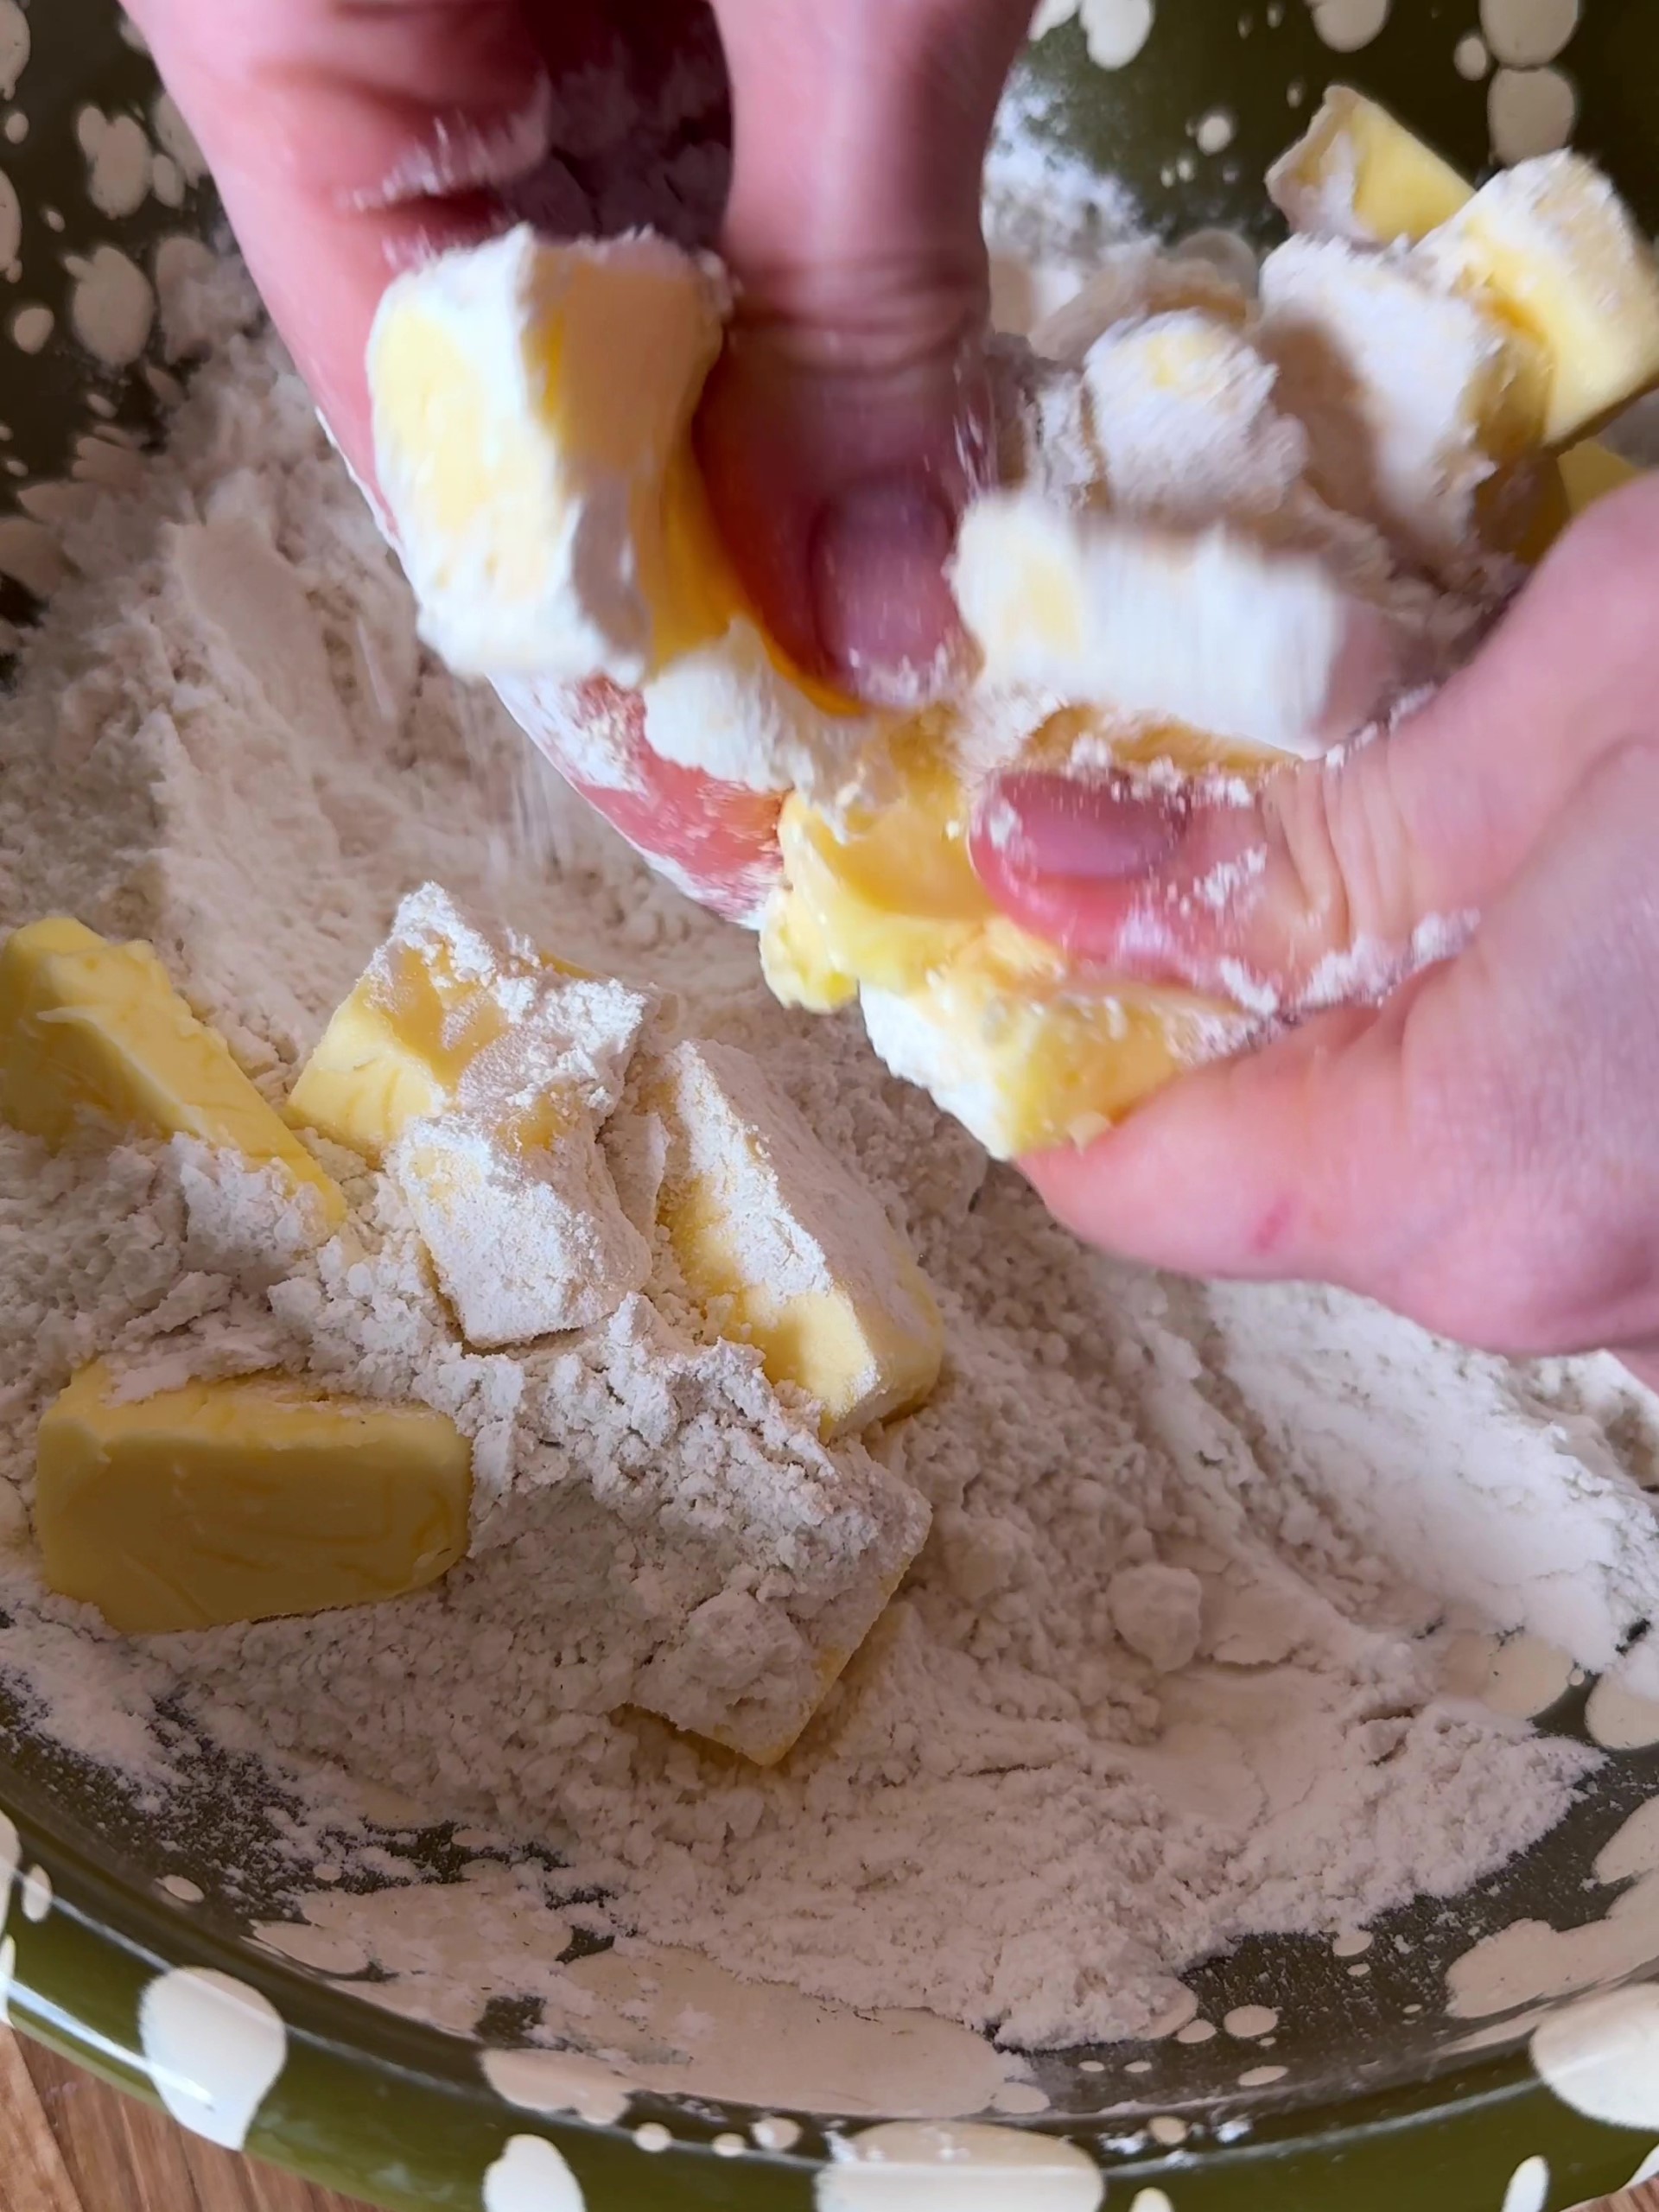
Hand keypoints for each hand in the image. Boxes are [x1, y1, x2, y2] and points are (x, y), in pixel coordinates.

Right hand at [129, 1, 1029, 909]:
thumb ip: (852, 302)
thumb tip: (874, 635)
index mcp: (296, 34)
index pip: (432, 447)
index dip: (598, 664)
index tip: (736, 826)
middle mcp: (378, 66)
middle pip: (526, 432)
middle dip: (705, 617)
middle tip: (847, 798)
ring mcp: (514, 34)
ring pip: (633, 354)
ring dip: (782, 511)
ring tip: (906, 691)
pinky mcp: (655, 15)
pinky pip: (720, 240)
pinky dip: (829, 367)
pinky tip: (918, 506)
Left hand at [972, 478, 1658, 1380]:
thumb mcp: (1607, 670)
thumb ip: (1319, 821)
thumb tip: (1058, 878)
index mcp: (1490, 1165)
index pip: (1132, 1183)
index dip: (1048, 1040)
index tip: (1010, 903)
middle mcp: (1573, 1282)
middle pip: (1273, 1174)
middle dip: (1215, 1003)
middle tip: (1209, 807)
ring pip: (1420, 1163)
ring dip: (1374, 1008)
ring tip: (1418, 827)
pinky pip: (1543, 1156)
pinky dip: (1499, 1039)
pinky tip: (1561, 905)